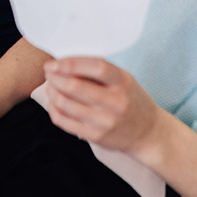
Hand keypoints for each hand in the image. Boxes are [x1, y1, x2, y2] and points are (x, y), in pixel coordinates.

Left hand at [43, 57, 162, 158]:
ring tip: (49, 84)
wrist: (148, 133)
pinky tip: (53, 102)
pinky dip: (54, 110)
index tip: (55, 61)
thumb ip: (101, 71)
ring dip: (52, 92)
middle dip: (55, 77)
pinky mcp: (95, 136)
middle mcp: (115, 102)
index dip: (72, 63)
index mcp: (123, 81)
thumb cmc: (132, 100)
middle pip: (76, 87)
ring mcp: (105, 121)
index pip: (96, 67)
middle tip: (48, 70)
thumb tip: (68, 60)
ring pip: (67, 104)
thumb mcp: (124, 79)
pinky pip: (66, 122)